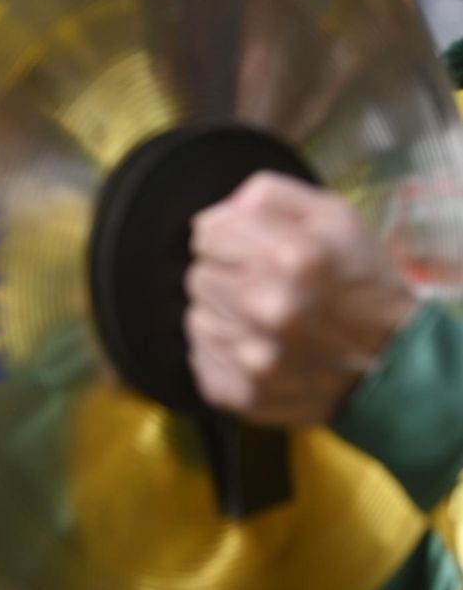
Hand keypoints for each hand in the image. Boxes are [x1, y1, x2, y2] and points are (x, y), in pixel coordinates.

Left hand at [184, 171, 417, 425]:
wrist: (395, 366)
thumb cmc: (361, 282)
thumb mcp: (335, 217)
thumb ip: (271, 195)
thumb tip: (220, 209)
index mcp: (291, 257)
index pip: (206, 233)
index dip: (226, 238)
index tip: (248, 250)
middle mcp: (268, 307)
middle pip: (198, 275)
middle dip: (225, 276)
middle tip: (261, 288)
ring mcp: (254, 358)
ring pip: (196, 317)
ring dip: (223, 315)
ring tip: (262, 320)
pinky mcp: (244, 393)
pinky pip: (200, 357)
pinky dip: (221, 352)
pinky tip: (257, 349)